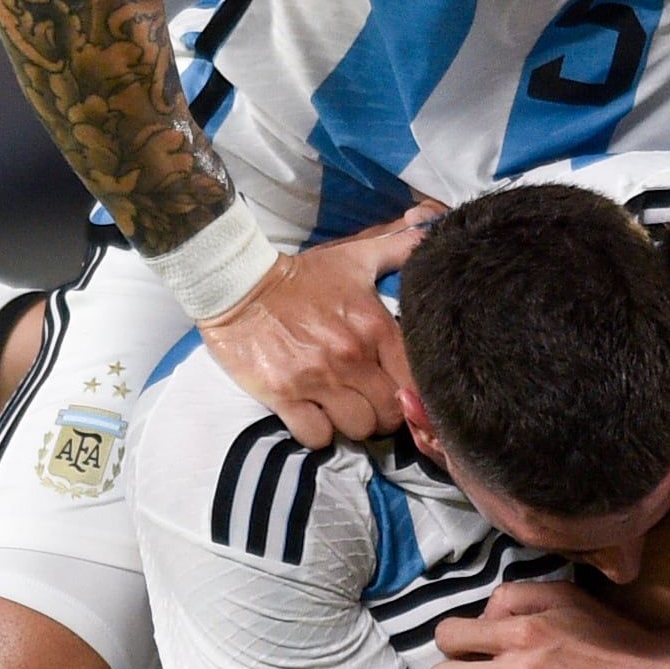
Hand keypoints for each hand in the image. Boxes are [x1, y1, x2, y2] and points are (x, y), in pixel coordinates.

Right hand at [197, 207, 435, 446]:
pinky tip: (314, 415)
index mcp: (375, 327)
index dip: (411, 394)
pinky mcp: (284, 394)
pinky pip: (317, 436)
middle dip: (382, 415)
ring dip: (351, 424)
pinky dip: (318, 433)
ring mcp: (317, 378)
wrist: (239, 283)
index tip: (396, 390)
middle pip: (388, 415)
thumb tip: (430, 231)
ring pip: (357, 429)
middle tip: (368, 403)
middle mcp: (351, 356)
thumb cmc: (302, 276)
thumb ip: (399, 248)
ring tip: (340, 408)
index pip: (414, 382)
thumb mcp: (355, 258)